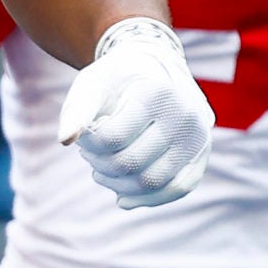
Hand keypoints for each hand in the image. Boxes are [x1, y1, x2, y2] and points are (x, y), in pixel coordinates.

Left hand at [59, 17, 213, 207]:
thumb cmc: (119, 79)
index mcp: (158, 92)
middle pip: (129, 164)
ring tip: (102, 168)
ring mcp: (198, 137)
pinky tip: (122, 197)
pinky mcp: (202, 155)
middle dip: (99, 164)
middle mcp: (185, 115)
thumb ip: (77, 109)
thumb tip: (66, 140)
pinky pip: (177, 189)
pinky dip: (147, 199)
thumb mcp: (93, 83)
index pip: (111, 138)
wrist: (158, 69)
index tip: (83, 133)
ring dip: (117, 183)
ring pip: (151, 182)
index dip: (87, 143)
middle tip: (89, 152)